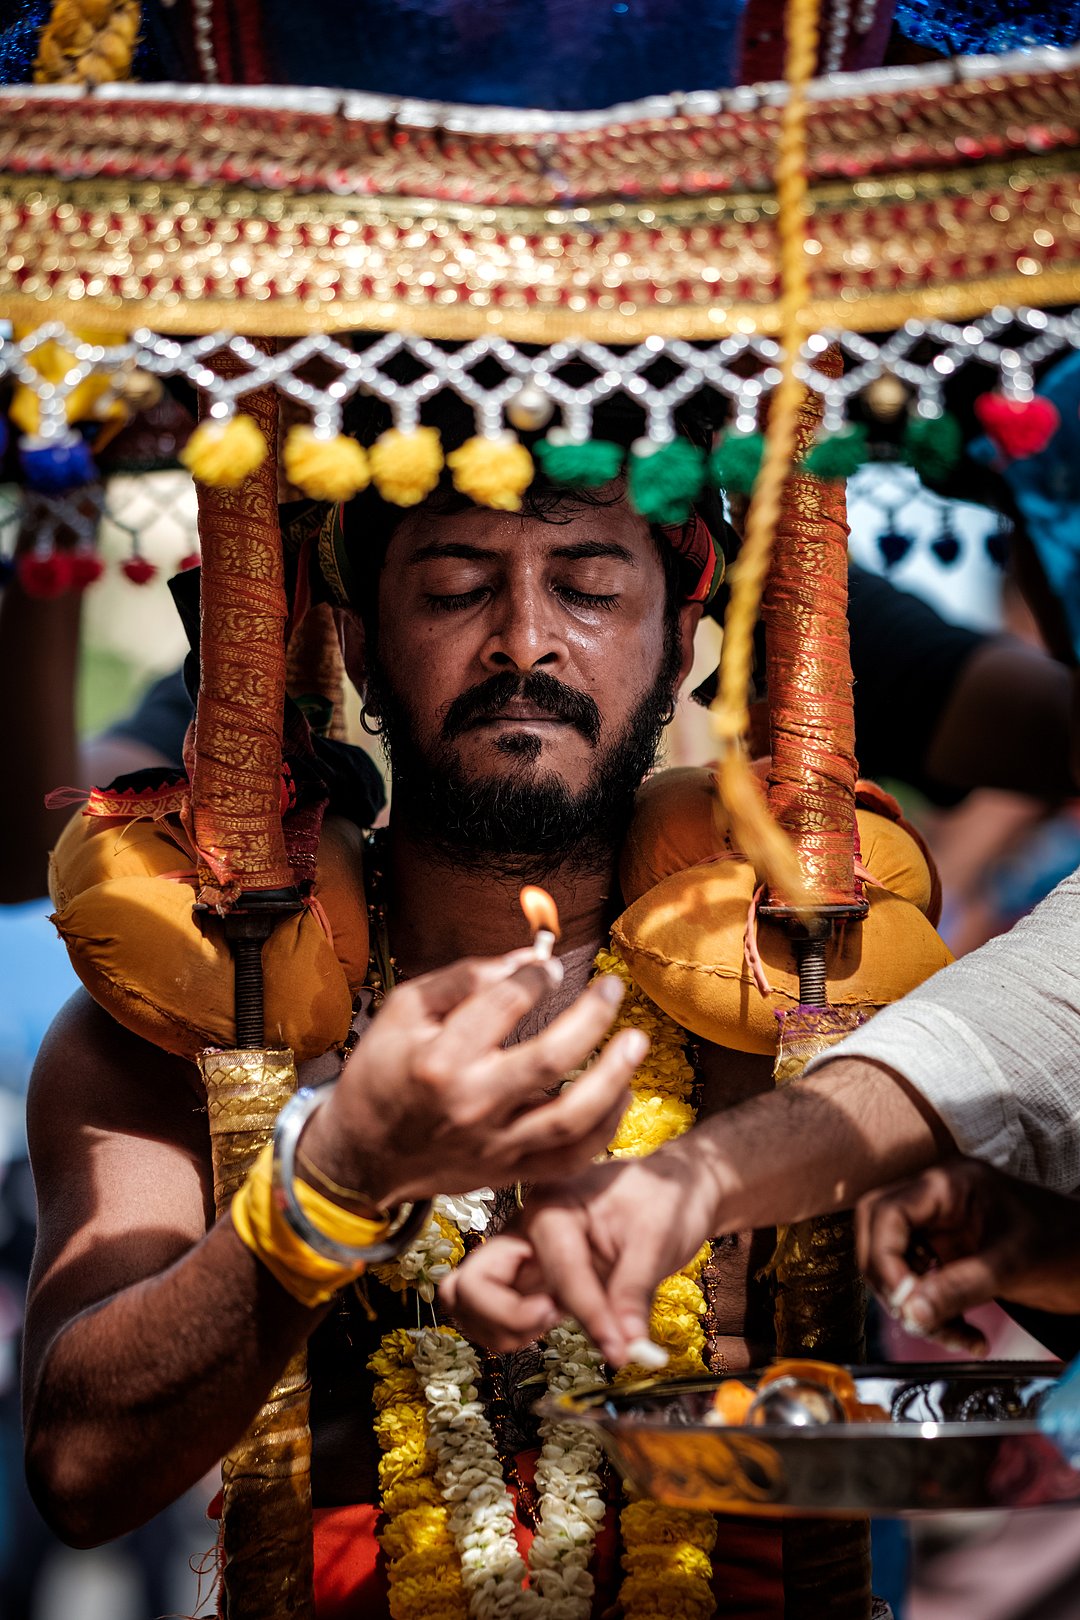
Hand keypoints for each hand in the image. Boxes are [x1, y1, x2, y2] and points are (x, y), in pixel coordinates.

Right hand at [300, 952, 646, 1206]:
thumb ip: (465, 979)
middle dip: (591, 1016)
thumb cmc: (383, 1072)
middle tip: (613, 989)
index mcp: (439, 1058)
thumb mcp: (404, 1010)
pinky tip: (621, 1093)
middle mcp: (470, 1104)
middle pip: (549, 1058)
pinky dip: (604, 1128)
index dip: (537, 976)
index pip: (505, 1004)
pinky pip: (570, 1157)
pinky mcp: (508, 1172)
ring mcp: (493, 1144)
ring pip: (570, 1116)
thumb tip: (526, 960)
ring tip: (636, 1041)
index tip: (549, 966)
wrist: (362, 1156)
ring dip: (612, 1077)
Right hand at [441, 1133, 721, 1362]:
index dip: (590, 1317)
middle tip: (553, 1322)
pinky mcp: (523, 1275)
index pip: (558, 1275)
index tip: (622, 1350)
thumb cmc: (663, 1198)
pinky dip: (502, 1329)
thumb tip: (627, 1349)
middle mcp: (522, 1229)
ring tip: (549, 1326)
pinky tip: (546, 1326)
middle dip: (506, 1318)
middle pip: (473, 1284)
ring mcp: (517, 1253)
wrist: (668, 1186)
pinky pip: (486, 1309)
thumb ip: (633, 1295)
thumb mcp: (657, 1242)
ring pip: (467, 1300)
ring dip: (499, 1328)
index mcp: (552, 1206)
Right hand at [857, 1158, 1079, 1353]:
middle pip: (878, 1234)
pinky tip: (966, 1335)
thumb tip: (911, 1313)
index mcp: (948, 1184)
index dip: (885, 1258)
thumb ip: (959, 1287)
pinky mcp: (948, 1255)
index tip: (905, 1300)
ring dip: (916, 1307)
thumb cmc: (1065, 1243)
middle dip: (890, 1282)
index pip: (886, 1212)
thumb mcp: (1012, 1264)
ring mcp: (940, 1228)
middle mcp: (936, 1201)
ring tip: (955, 1335)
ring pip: (895, 1265)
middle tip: (915, 1316)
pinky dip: (935, 1314)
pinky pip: (920, 1284)